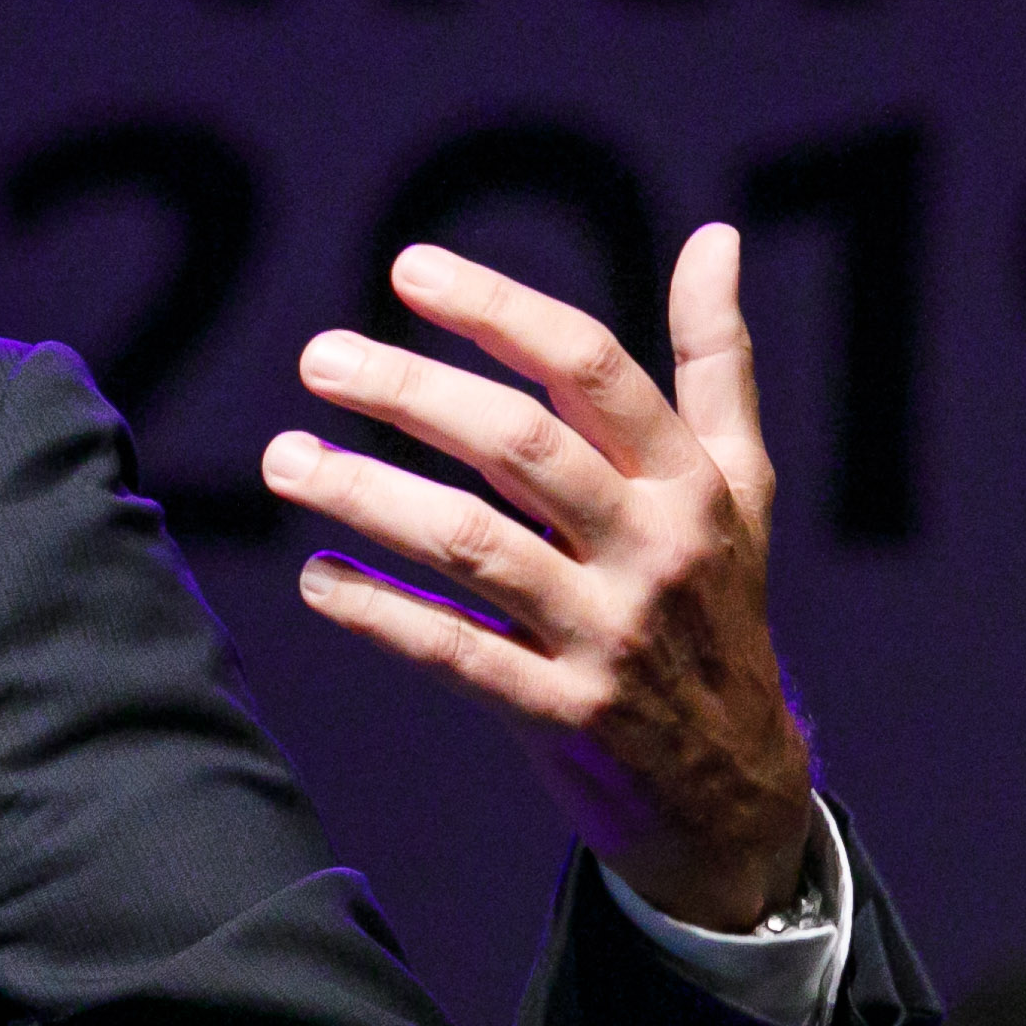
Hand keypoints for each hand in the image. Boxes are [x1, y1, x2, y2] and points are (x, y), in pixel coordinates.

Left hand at [263, 226, 817, 932]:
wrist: (737, 789)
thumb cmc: (720, 606)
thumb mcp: (741, 485)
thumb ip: (717, 360)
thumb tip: (714, 236)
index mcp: (689, 480)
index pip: (590, 369)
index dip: (498, 311)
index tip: (408, 269)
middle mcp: (653, 548)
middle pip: (520, 446)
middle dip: (412, 392)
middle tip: (319, 356)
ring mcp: (607, 633)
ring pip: (473, 545)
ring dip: (368, 494)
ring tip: (283, 458)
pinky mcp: (562, 714)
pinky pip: (455, 653)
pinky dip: (379, 614)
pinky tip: (315, 576)